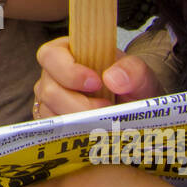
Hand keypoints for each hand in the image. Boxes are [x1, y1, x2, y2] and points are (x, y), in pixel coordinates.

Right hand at [32, 36, 161, 119]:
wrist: (133, 107)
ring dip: (78, 122)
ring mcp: (48, 101)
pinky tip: (93, 132)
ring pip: (51, 114)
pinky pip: (53, 132)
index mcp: (66, 52)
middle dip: (79, 105)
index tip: (96, 83)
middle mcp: (51, 76)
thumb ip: (131, 70)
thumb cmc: (128, 84)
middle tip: (106, 108)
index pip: (50, 56)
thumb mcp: (137, 73)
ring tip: (103, 121)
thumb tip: (112, 79)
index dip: (69, 71)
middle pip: (50, 91)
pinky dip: (74, 134)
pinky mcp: (52, 122)